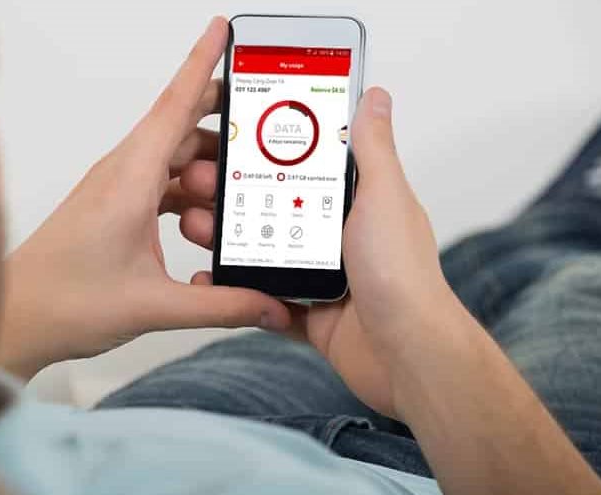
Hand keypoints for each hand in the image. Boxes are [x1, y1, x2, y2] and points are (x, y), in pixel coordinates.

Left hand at [0, 18, 291, 377]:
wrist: (17, 319)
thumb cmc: (63, 301)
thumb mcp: (154, 305)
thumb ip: (220, 305)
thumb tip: (270, 305)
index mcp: (129, 181)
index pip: (174, 106)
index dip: (202, 64)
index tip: (222, 29)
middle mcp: (122, 174)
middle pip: (181, 130)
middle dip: (224, 130)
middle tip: (263, 137)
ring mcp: (117, 189)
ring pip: (173, 159)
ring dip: (206, 172)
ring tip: (236, 198)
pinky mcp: (115, 207)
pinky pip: (160, 183)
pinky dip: (187, 193)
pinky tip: (204, 220)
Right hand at [184, 88, 458, 417]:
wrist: (406, 354)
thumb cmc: (403, 274)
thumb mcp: (384, 196)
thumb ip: (373, 149)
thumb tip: (375, 97)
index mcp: (359, 204)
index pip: (307, 168)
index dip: (268, 153)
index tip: (232, 141)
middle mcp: (340, 239)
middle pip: (276, 209)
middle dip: (235, 198)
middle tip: (198, 186)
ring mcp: (324, 278)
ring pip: (265, 253)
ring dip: (229, 242)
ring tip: (195, 228)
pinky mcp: (311, 315)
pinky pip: (265, 301)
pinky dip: (237, 293)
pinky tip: (210, 282)